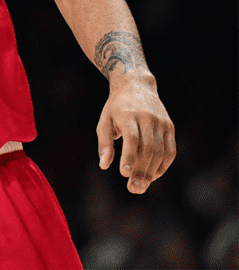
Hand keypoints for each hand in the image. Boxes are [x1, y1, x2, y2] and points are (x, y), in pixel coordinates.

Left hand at [97, 76, 175, 193]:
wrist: (136, 86)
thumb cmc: (116, 107)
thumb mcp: (104, 121)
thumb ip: (105, 143)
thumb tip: (104, 165)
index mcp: (128, 115)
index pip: (133, 139)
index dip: (129, 157)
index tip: (124, 174)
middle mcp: (147, 118)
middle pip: (148, 149)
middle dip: (141, 170)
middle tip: (134, 188)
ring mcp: (161, 123)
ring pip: (161, 152)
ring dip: (152, 172)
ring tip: (141, 186)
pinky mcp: (169, 127)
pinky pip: (170, 150)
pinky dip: (163, 165)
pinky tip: (153, 175)